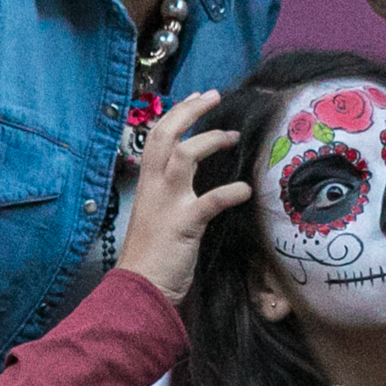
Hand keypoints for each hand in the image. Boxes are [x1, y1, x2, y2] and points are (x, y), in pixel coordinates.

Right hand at [114, 91, 251, 302]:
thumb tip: (198, 179)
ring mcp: (168, 204)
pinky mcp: (184, 225)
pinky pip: (209, 201)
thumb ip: (174, 194)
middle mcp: (154, 188)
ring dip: (210, 141)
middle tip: (213, 95)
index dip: (178, 113)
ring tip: (233, 137)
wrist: (139, 289)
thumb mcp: (158, 215)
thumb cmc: (152, 255)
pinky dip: (229, 192)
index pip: (157, 136)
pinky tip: (245, 189)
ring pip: (183, 156)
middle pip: (166, 135)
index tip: (197, 97)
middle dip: (189, 111)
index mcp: (147, 184)